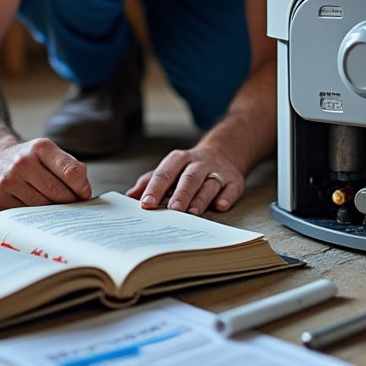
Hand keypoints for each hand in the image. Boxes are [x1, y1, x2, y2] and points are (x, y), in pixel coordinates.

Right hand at [0, 138, 91, 211]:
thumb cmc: (28, 160)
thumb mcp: (49, 154)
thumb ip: (70, 168)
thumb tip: (84, 193)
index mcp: (40, 148)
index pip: (71, 172)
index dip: (82, 187)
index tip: (84, 195)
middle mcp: (22, 162)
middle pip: (58, 192)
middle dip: (69, 202)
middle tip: (72, 206)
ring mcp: (8, 181)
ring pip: (42, 206)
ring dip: (53, 211)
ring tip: (54, 208)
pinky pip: (26, 216)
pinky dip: (35, 217)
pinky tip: (36, 212)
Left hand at [126, 147, 240, 214]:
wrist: (224, 151)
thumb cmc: (189, 167)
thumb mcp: (170, 168)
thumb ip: (150, 181)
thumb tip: (130, 196)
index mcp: (179, 159)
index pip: (165, 173)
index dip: (155, 188)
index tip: (146, 204)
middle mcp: (199, 164)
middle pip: (189, 178)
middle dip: (180, 194)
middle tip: (172, 211)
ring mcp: (218, 172)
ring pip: (209, 184)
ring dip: (201, 199)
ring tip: (193, 213)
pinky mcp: (234, 181)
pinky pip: (231, 189)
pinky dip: (226, 198)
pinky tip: (220, 206)